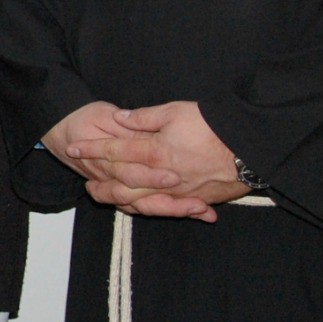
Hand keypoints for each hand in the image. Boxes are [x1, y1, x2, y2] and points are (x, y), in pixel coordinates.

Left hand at [66, 101, 250, 220]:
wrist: (249, 148)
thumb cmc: (212, 126)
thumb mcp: (175, 112)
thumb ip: (144, 118)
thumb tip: (120, 118)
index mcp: (155, 152)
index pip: (115, 151)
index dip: (92, 149)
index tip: (73, 147)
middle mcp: (162, 177)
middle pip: (122, 184)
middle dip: (100, 183)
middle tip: (84, 182)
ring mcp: (177, 192)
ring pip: (140, 201)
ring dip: (118, 199)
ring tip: (103, 195)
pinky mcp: (193, 200)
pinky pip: (164, 209)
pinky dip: (148, 209)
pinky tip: (137, 207)